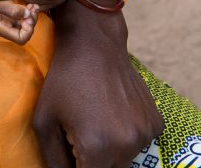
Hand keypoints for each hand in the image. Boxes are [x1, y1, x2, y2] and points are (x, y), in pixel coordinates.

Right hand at [0, 1, 38, 44]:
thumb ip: (10, 9)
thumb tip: (27, 14)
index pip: (21, 39)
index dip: (29, 30)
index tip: (28, 17)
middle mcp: (3, 28)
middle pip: (25, 33)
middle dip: (31, 22)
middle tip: (32, 8)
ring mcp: (5, 22)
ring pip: (24, 25)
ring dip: (31, 16)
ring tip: (32, 5)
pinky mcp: (6, 15)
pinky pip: (21, 18)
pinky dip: (27, 12)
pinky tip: (29, 4)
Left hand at [33, 1, 163, 167]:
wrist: (95, 44)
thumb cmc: (63, 79)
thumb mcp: (44, 119)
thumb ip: (53, 158)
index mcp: (96, 147)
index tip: (73, 154)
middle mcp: (126, 145)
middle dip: (93, 161)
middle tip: (80, 136)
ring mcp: (145, 134)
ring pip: (126, 159)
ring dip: (111, 151)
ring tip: (95, 121)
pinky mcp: (156, 123)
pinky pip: (140, 142)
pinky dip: (127, 136)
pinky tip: (112, 113)